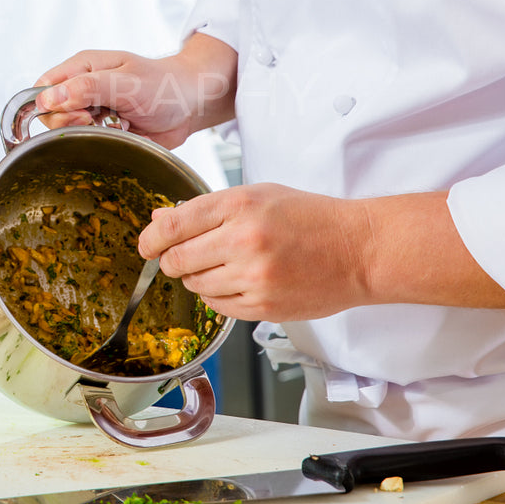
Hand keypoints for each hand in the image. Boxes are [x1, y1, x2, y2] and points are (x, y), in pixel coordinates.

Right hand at [33, 33, 236, 148]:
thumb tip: (49, 98)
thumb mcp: (126, 82)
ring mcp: (93, 110)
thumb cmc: (163, 85)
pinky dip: (104, 143)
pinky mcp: (104, 129)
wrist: (192, 103)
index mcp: (82, 68)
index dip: (51, 106)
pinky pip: (89, 142)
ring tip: (117, 125)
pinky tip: (123, 134)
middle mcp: (82, 88)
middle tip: (99, 120)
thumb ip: (87, 88)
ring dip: (91, 134)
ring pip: (69, 132)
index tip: (79, 114)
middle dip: (73, 123)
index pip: (43, 88)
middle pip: (51, 114)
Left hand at [139, 184, 373, 321]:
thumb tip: (160, 219)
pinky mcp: (262, 307)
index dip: (151, 238)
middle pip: (177, 260)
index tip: (146, 245)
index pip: (173, 225)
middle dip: (171, 260)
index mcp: (239, 206)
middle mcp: (242, 242)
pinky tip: (235, 281)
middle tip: (180, 257)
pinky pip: (217, 306)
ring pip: (195, 286)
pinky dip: (217, 296)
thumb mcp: (257, 196)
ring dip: (197, 278)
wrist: (358, 250)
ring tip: (221, 265)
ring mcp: (253, 278)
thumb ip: (206, 208)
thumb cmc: (310, 218)